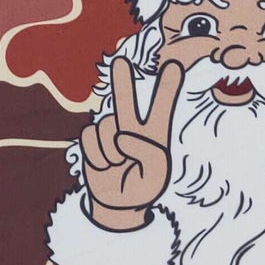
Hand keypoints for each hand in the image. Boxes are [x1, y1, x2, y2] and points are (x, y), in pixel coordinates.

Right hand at [79, 56, 184, 228]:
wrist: (118, 203)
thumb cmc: (144, 186)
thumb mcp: (156, 172)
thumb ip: (145, 150)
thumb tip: (120, 135)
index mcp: (154, 134)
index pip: (162, 107)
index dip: (167, 86)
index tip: (174, 64)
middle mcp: (132, 128)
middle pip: (126, 100)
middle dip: (122, 81)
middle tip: (120, 61)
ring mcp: (110, 133)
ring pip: (105, 128)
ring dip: (109, 152)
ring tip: (118, 165)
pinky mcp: (92, 141)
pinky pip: (90, 138)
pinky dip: (96, 156)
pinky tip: (104, 166)